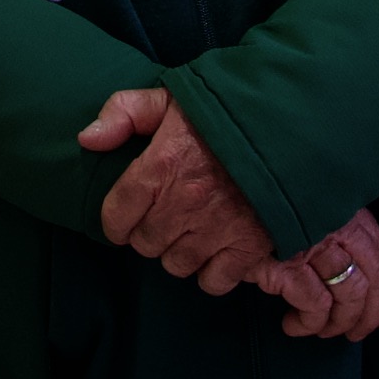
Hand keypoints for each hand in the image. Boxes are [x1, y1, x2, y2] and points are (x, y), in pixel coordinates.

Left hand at [75, 87, 278, 293]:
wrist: (291, 125)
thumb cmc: (228, 110)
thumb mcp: (171, 98)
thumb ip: (123, 112)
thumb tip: (87, 139)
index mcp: (160, 167)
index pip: (115, 216)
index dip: (115, 220)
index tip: (124, 215)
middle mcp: (183, 205)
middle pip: (144, 244)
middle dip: (148, 232)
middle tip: (164, 215)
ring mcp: (216, 230)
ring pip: (175, 265)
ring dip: (178, 251)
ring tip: (189, 231)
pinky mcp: (248, 247)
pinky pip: (214, 281)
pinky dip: (212, 271)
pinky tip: (216, 249)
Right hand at [257, 207, 378, 340]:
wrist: (215, 188)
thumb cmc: (257, 201)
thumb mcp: (300, 207)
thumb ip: (327, 230)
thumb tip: (354, 274)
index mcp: (344, 208)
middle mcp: (336, 222)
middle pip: (372, 278)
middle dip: (369, 315)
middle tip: (354, 334)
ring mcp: (314, 241)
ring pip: (349, 294)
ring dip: (338, 322)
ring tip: (321, 330)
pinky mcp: (289, 261)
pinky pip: (314, 304)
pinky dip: (309, 322)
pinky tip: (293, 325)